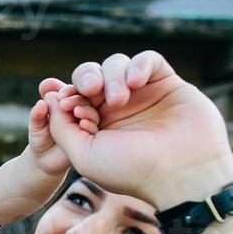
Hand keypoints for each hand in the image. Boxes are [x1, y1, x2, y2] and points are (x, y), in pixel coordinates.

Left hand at [27, 83, 99, 175]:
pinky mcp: (95, 135)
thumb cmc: (40, 139)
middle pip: (84, 97)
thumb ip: (37, 115)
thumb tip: (41, 103)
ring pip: (92, 110)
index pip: (69, 91)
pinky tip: (83, 124)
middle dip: (76, 98)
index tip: (58, 95)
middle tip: (66, 103)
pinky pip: (96, 127)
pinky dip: (90, 124)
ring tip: (76, 112)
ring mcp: (89, 122)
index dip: (65, 91)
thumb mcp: (36, 127)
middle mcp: (80, 109)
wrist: (47, 161)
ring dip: (86, 109)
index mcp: (66, 101)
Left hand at [38, 51, 232, 207]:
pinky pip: (148, 59)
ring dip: (112, 76)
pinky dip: (138, 65)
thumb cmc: (131, 170)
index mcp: (97, 126)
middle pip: (92, 76)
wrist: (181, 174)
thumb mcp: (83, 154)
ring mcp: (144, 95)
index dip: (68, 96)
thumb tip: (50, 98)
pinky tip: (136, 82)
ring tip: (120, 99)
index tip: (71, 106)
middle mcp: (119, 109)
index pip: (73, 96)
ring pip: (117, 65)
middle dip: (85, 78)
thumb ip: (61, 127)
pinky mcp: (168, 84)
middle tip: (91, 90)